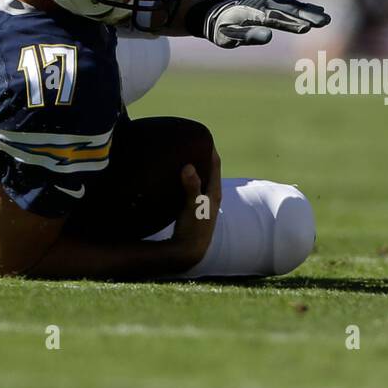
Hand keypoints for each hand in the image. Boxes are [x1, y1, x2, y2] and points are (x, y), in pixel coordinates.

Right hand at [170, 149, 220, 269]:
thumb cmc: (194, 230)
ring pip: (199, 178)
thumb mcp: (193, 208)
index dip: (209, 148)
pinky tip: (172, 177)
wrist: (189, 253)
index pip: (215, 163)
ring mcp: (201, 202)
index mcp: (213, 192)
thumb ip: (192, 187)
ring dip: (193, 167)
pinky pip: (190, 187)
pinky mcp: (192, 209)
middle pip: (207, 168)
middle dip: (199, 154)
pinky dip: (185, 179)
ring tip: (179, 155)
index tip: (201, 134)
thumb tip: (189, 166)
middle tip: (186, 141)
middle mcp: (210, 195)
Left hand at [203, 0, 330, 49]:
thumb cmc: (219, 29)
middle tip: (326, 21)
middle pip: (287, 10)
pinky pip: (287, 4)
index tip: (307, 28)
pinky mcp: (267, 4)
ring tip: (326, 17)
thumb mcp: (229, 36)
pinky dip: (301, 6)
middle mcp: (261, 5)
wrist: (210, 15)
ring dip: (308, 10)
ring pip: (290, 5)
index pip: (275, 18)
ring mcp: (265, 3)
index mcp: (252, 13)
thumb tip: (269, 37)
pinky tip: (314, 9)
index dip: (291, 23)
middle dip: (307, 15)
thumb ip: (248, 36)